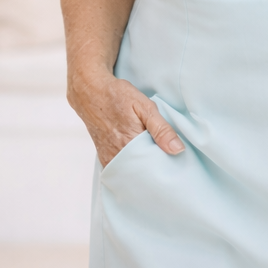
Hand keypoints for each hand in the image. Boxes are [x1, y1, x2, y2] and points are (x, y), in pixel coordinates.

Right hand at [68, 71, 185, 166]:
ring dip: (143, 171)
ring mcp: (110, 159)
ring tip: (154, 164)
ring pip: (131, 174)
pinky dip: (131, 169)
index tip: (175, 165)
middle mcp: (118, 155)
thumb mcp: (144, 106)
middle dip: (155, 172)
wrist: (90, 93)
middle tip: (166, 165)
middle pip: (143, 174)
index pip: (154, 166)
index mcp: (131, 143)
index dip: (166, 166)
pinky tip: (139, 162)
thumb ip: (161, 129)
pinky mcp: (104, 159)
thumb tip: (177, 149)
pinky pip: (121, 171)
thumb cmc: (118, 96)